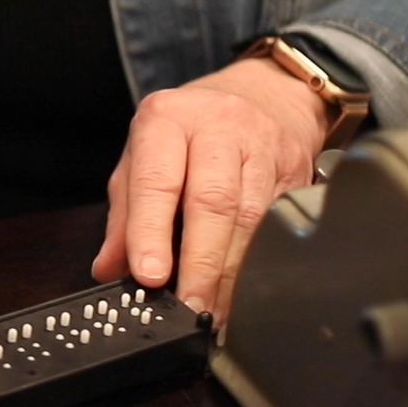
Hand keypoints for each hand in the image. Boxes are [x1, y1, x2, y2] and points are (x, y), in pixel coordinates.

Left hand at [92, 57, 327, 322]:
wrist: (264, 95)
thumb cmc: (191, 133)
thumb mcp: (143, 158)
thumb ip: (124, 215)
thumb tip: (109, 268)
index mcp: (167, 121)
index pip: (157, 181)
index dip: (151, 232)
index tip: (150, 275)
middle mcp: (218, 128)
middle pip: (214, 202)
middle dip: (201, 263)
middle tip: (189, 306)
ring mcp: (264, 148)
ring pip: (252, 218)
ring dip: (233, 274)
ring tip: (215, 311)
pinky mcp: (298, 173)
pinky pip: (280, 225)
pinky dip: (262, 264)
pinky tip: (248, 292)